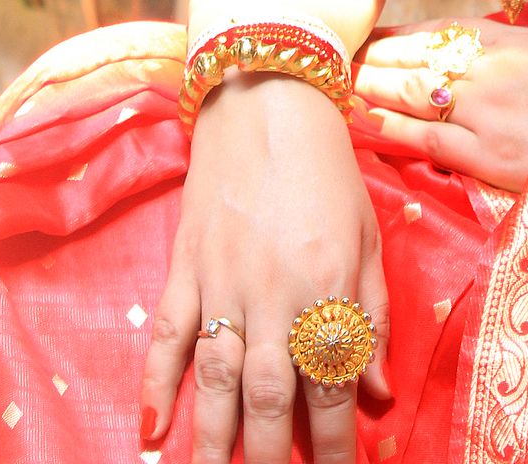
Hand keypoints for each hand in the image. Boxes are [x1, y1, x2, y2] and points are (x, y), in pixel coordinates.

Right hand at [140, 74, 391, 462]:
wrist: (269, 99)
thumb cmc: (327, 169)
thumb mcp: (367, 235)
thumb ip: (372, 314)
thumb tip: (377, 393)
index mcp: (327, 284)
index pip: (331, 383)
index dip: (334, 443)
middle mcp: (274, 290)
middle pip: (269, 396)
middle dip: (270, 457)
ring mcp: (223, 279)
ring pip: (215, 378)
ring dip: (212, 441)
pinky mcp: (186, 264)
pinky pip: (168, 334)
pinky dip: (156, 383)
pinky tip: (150, 430)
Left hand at [353, 19, 527, 191]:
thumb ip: (507, 50)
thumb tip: (466, 51)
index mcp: (508, 38)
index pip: (438, 33)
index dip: (398, 37)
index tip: (370, 38)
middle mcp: (490, 67)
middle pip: (417, 59)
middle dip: (375, 61)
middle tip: (340, 62)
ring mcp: (486, 109)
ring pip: (415, 92)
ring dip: (375, 88)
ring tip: (344, 88)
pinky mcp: (489, 152)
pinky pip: (430, 137)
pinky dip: (395, 127)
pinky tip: (370, 122)